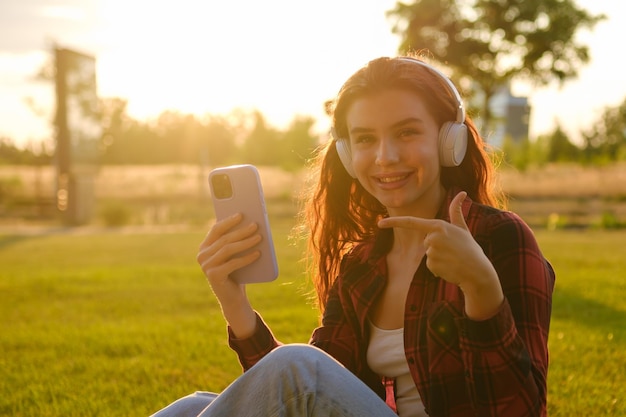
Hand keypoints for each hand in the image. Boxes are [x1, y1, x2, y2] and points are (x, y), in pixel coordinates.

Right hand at [196, 213, 259, 335]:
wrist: (233, 297)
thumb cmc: (236, 272)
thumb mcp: (235, 255)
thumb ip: (236, 241)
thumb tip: (250, 223)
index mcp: (205, 247)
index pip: (216, 229)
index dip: (229, 221)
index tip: (242, 214)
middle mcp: (202, 255)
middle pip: (224, 239)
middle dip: (241, 231)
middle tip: (255, 225)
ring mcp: (206, 266)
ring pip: (228, 249)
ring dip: (245, 242)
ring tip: (259, 237)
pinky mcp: (213, 276)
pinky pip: (232, 263)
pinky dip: (246, 257)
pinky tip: (258, 253)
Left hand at [378, 192, 502, 318]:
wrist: (478, 272)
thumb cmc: (471, 249)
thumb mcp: (462, 228)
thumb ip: (456, 211)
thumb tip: (462, 192)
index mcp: (439, 226)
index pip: (411, 223)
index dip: (393, 222)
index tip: (379, 223)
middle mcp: (432, 237)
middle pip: (425, 242)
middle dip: (436, 247)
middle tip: (453, 251)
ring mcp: (431, 252)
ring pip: (427, 254)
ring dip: (438, 258)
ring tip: (452, 259)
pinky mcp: (431, 265)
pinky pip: (429, 266)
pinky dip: (438, 269)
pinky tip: (450, 268)